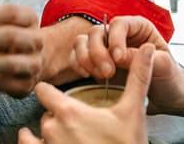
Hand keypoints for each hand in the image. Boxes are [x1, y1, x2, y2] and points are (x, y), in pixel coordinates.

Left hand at [17, 43, 154, 143]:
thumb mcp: (133, 112)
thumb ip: (138, 78)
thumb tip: (148, 48)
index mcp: (68, 112)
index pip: (43, 91)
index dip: (50, 91)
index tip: (57, 94)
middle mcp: (51, 130)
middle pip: (45, 114)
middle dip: (58, 116)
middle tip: (76, 121)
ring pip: (35, 134)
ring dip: (47, 134)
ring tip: (64, 137)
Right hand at [70, 15, 183, 113]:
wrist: (165, 96)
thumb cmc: (169, 77)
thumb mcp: (165, 66)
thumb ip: (143, 59)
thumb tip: (119, 57)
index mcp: (138, 27)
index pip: (119, 24)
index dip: (115, 38)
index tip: (118, 59)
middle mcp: (118, 35)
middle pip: (96, 32)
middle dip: (98, 52)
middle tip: (108, 73)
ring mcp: (104, 48)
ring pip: (82, 42)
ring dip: (85, 58)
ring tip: (100, 76)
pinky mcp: (95, 63)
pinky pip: (76, 57)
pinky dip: (78, 65)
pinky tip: (87, 75)